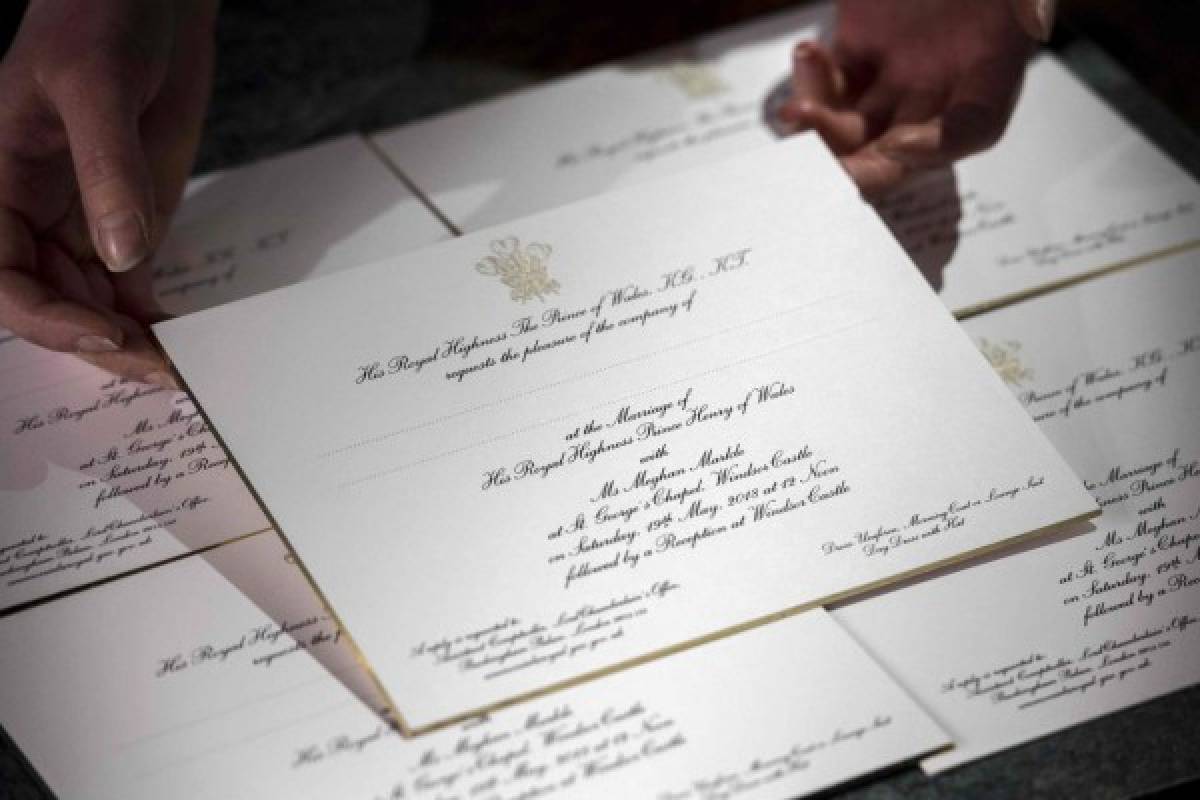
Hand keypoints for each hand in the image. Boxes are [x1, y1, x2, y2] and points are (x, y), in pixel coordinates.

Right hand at [0, 0, 215, 385]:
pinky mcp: (128, 221)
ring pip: (91, 304)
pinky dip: (153, 319)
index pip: (2, 277)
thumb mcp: (94, 82)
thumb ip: (106, 168)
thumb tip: (121, 255)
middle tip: (162, 372)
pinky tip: (185, 343)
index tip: (108, 335)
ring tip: (182, 370)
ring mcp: (81, 221)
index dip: (47, 317)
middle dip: (99, 343)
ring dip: (131, 342)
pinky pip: (131, 286)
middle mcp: (31, 212)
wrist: (152, 1)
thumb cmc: (100, 18)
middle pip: (49, 303)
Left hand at [778, 0, 1041, 197]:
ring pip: (852, 126)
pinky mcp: (857, 47)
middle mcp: (941, 85)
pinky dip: (811, 81)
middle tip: (817, 164)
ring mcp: (895, 72)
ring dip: (821, 131)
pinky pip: (828, 83)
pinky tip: (807, 54)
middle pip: (898, 151)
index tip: (895, 143)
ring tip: (799, 112)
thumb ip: (1026, 7)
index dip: (936, 148)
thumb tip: (1031, 14)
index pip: (973, 128)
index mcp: (991, 70)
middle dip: (855, 165)